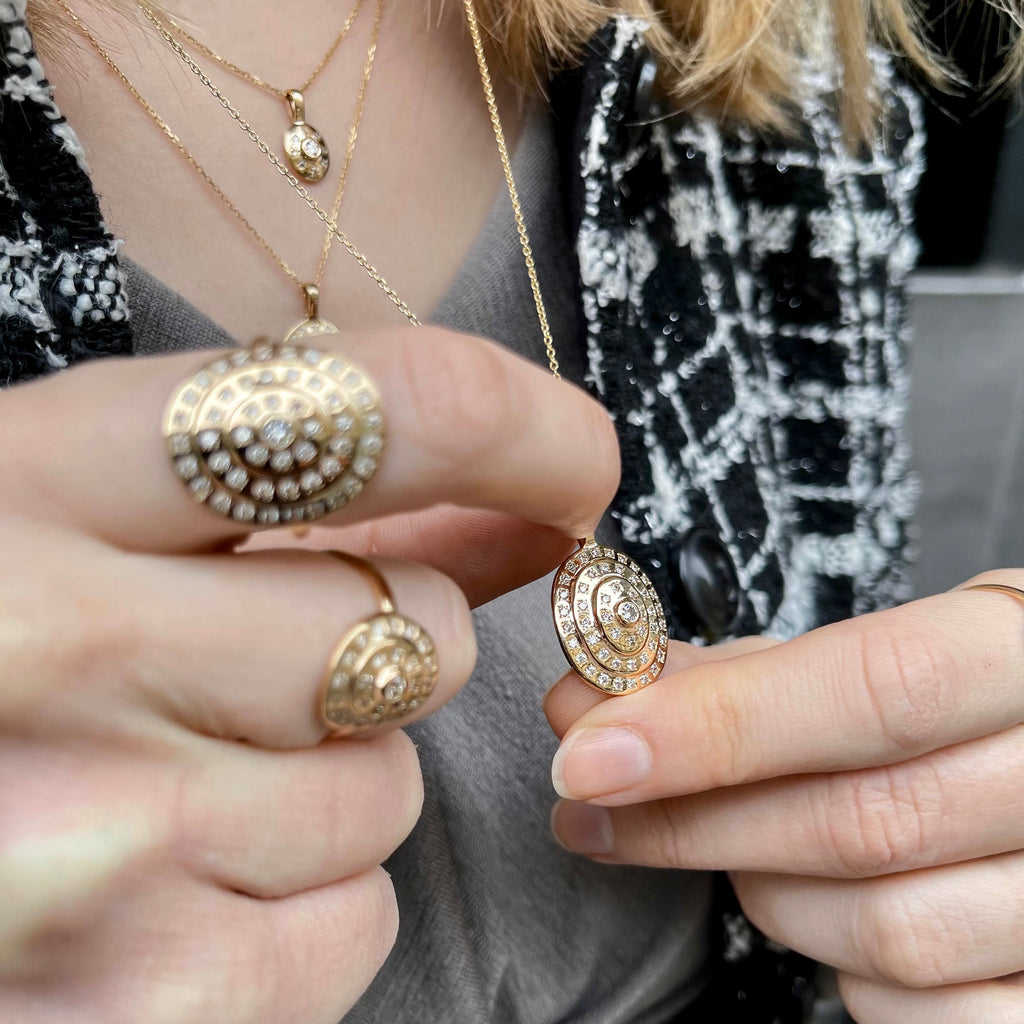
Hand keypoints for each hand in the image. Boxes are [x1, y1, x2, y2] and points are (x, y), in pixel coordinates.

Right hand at [0, 325, 618, 1022]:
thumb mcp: (84, 509)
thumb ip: (310, 495)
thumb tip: (523, 507)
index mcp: (39, 477)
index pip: (396, 410)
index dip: (533, 431)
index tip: (575, 466)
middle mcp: (58, 648)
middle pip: (421, 628)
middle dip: (384, 640)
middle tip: (257, 655)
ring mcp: (94, 844)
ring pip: (390, 787)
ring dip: (329, 774)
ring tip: (174, 770)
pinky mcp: (134, 1001)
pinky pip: (354, 923)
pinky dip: (306, 901)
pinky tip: (176, 875)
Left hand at [545, 580, 1023, 1023]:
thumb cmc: (965, 694)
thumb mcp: (887, 642)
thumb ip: (751, 672)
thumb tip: (602, 700)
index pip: (872, 691)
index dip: (716, 726)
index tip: (592, 751)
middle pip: (861, 822)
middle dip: (692, 819)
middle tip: (592, 801)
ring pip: (887, 932)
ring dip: (765, 887)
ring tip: (734, 840)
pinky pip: (923, 1011)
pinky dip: (839, 966)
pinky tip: (822, 904)